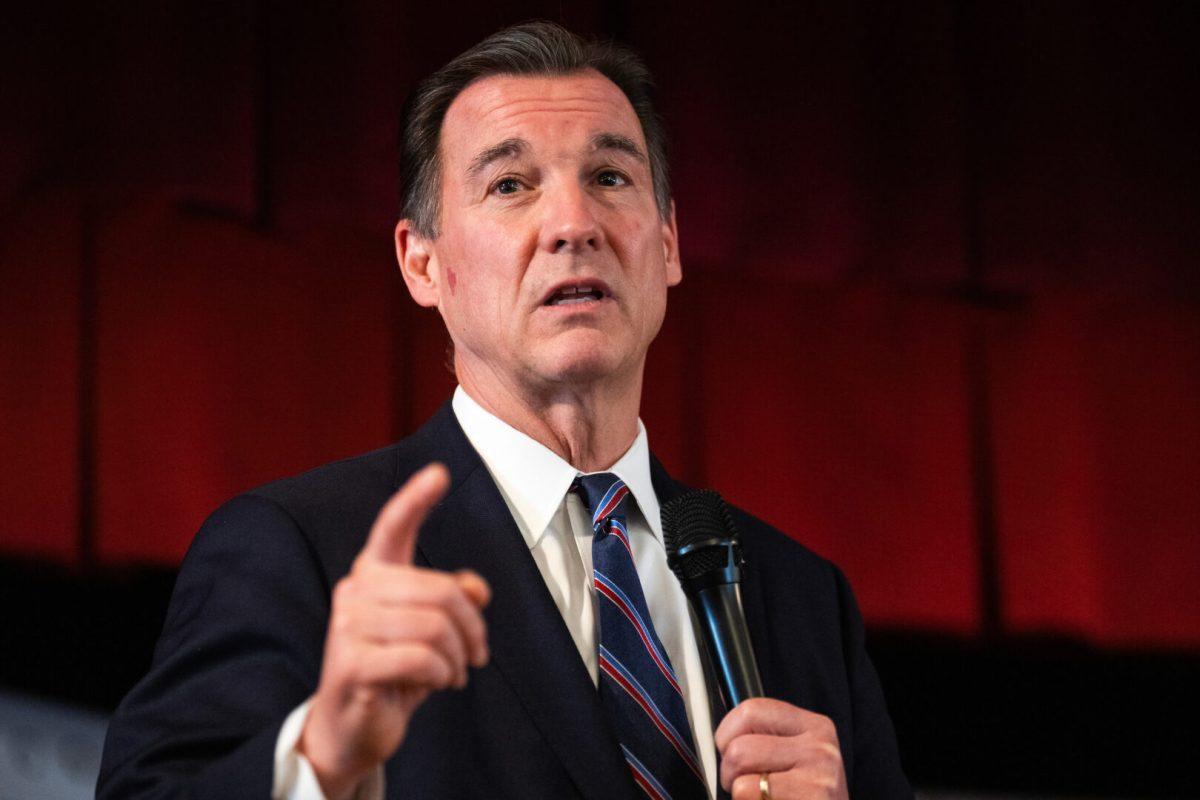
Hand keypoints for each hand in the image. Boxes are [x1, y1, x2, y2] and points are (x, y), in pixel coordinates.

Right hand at [298, 463, 490, 799]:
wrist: (352, 730)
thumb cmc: (395, 673)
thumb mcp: (431, 633)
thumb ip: (452, 601)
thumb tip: (476, 588)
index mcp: (373, 574)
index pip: (392, 527)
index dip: (416, 499)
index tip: (439, 473)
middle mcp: (355, 590)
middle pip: (440, 590)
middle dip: (472, 627)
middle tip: (477, 655)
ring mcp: (347, 626)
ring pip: (434, 624)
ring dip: (458, 656)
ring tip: (455, 673)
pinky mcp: (350, 663)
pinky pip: (420, 657)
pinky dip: (441, 674)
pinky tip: (438, 684)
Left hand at [715, 698, 848, 799]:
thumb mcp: (799, 761)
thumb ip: (769, 741)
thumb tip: (724, 740)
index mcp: (815, 727)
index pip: (750, 710)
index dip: (727, 735)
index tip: (730, 752)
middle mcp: (819, 747)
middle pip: (739, 747)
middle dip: (729, 773)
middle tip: (746, 787)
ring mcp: (817, 776)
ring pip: (741, 775)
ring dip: (738, 793)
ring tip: (760, 799)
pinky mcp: (811, 797)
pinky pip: (747, 794)